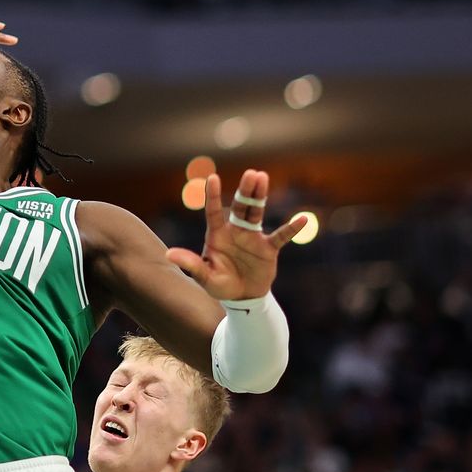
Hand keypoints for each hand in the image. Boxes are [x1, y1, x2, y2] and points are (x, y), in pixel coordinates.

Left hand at [166, 167, 305, 301]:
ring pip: (257, 213)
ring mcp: (252, 237)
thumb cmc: (220, 285)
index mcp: (218, 235)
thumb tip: (169, 255)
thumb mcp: (205, 277)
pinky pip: (281, 236)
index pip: (214, 212)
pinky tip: (302, 219)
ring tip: (263, 178)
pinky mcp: (268, 248)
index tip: (213, 178)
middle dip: (245, 191)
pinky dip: (291, 229)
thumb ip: (192, 265)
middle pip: (240, 207)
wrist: (243, 298)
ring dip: (260, 197)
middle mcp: (235, 231)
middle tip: (252, 173)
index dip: (214, 196)